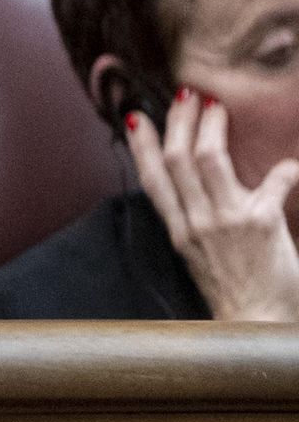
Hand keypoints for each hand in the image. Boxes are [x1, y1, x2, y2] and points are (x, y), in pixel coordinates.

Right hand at [127, 88, 298, 320]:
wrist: (258, 326)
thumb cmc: (233, 294)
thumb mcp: (199, 258)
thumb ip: (197, 223)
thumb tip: (198, 193)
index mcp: (180, 231)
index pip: (152, 178)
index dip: (144, 145)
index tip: (138, 117)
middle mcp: (197, 223)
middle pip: (177, 159)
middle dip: (179, 121)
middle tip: (187, 95)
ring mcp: (226, 222)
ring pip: (208, 159)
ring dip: (212, 127)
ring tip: (217, 107)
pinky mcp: (262, 224)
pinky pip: (273, 182)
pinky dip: (284, 170)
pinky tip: (289, 165)